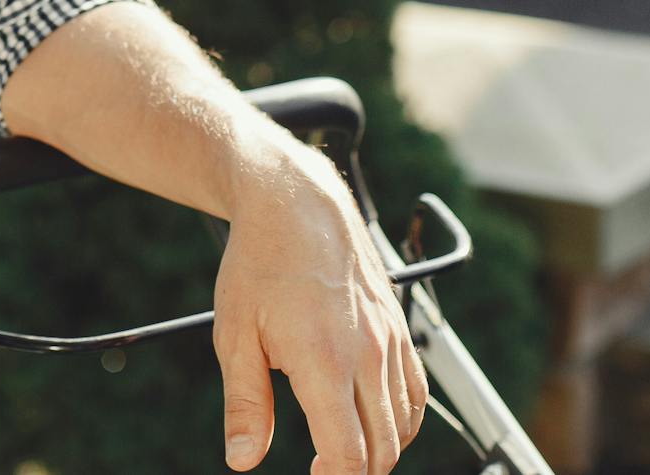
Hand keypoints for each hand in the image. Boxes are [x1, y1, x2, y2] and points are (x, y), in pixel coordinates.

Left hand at [214, 142, 427, 473]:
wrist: (296, 202)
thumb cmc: (259, 263)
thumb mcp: (234, 335)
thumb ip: (245, 404)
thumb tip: (243, 460)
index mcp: (325, 361)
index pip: (347, 454)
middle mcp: (368, 354)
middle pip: (383, 448)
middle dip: (356, 472)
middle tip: (322, 468)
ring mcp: (390, 340)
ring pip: (404, 424)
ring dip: (379, 448)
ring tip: (341, 448)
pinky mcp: (399, 328)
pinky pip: (415, 392)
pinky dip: (401, 419)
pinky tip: (371, 420)